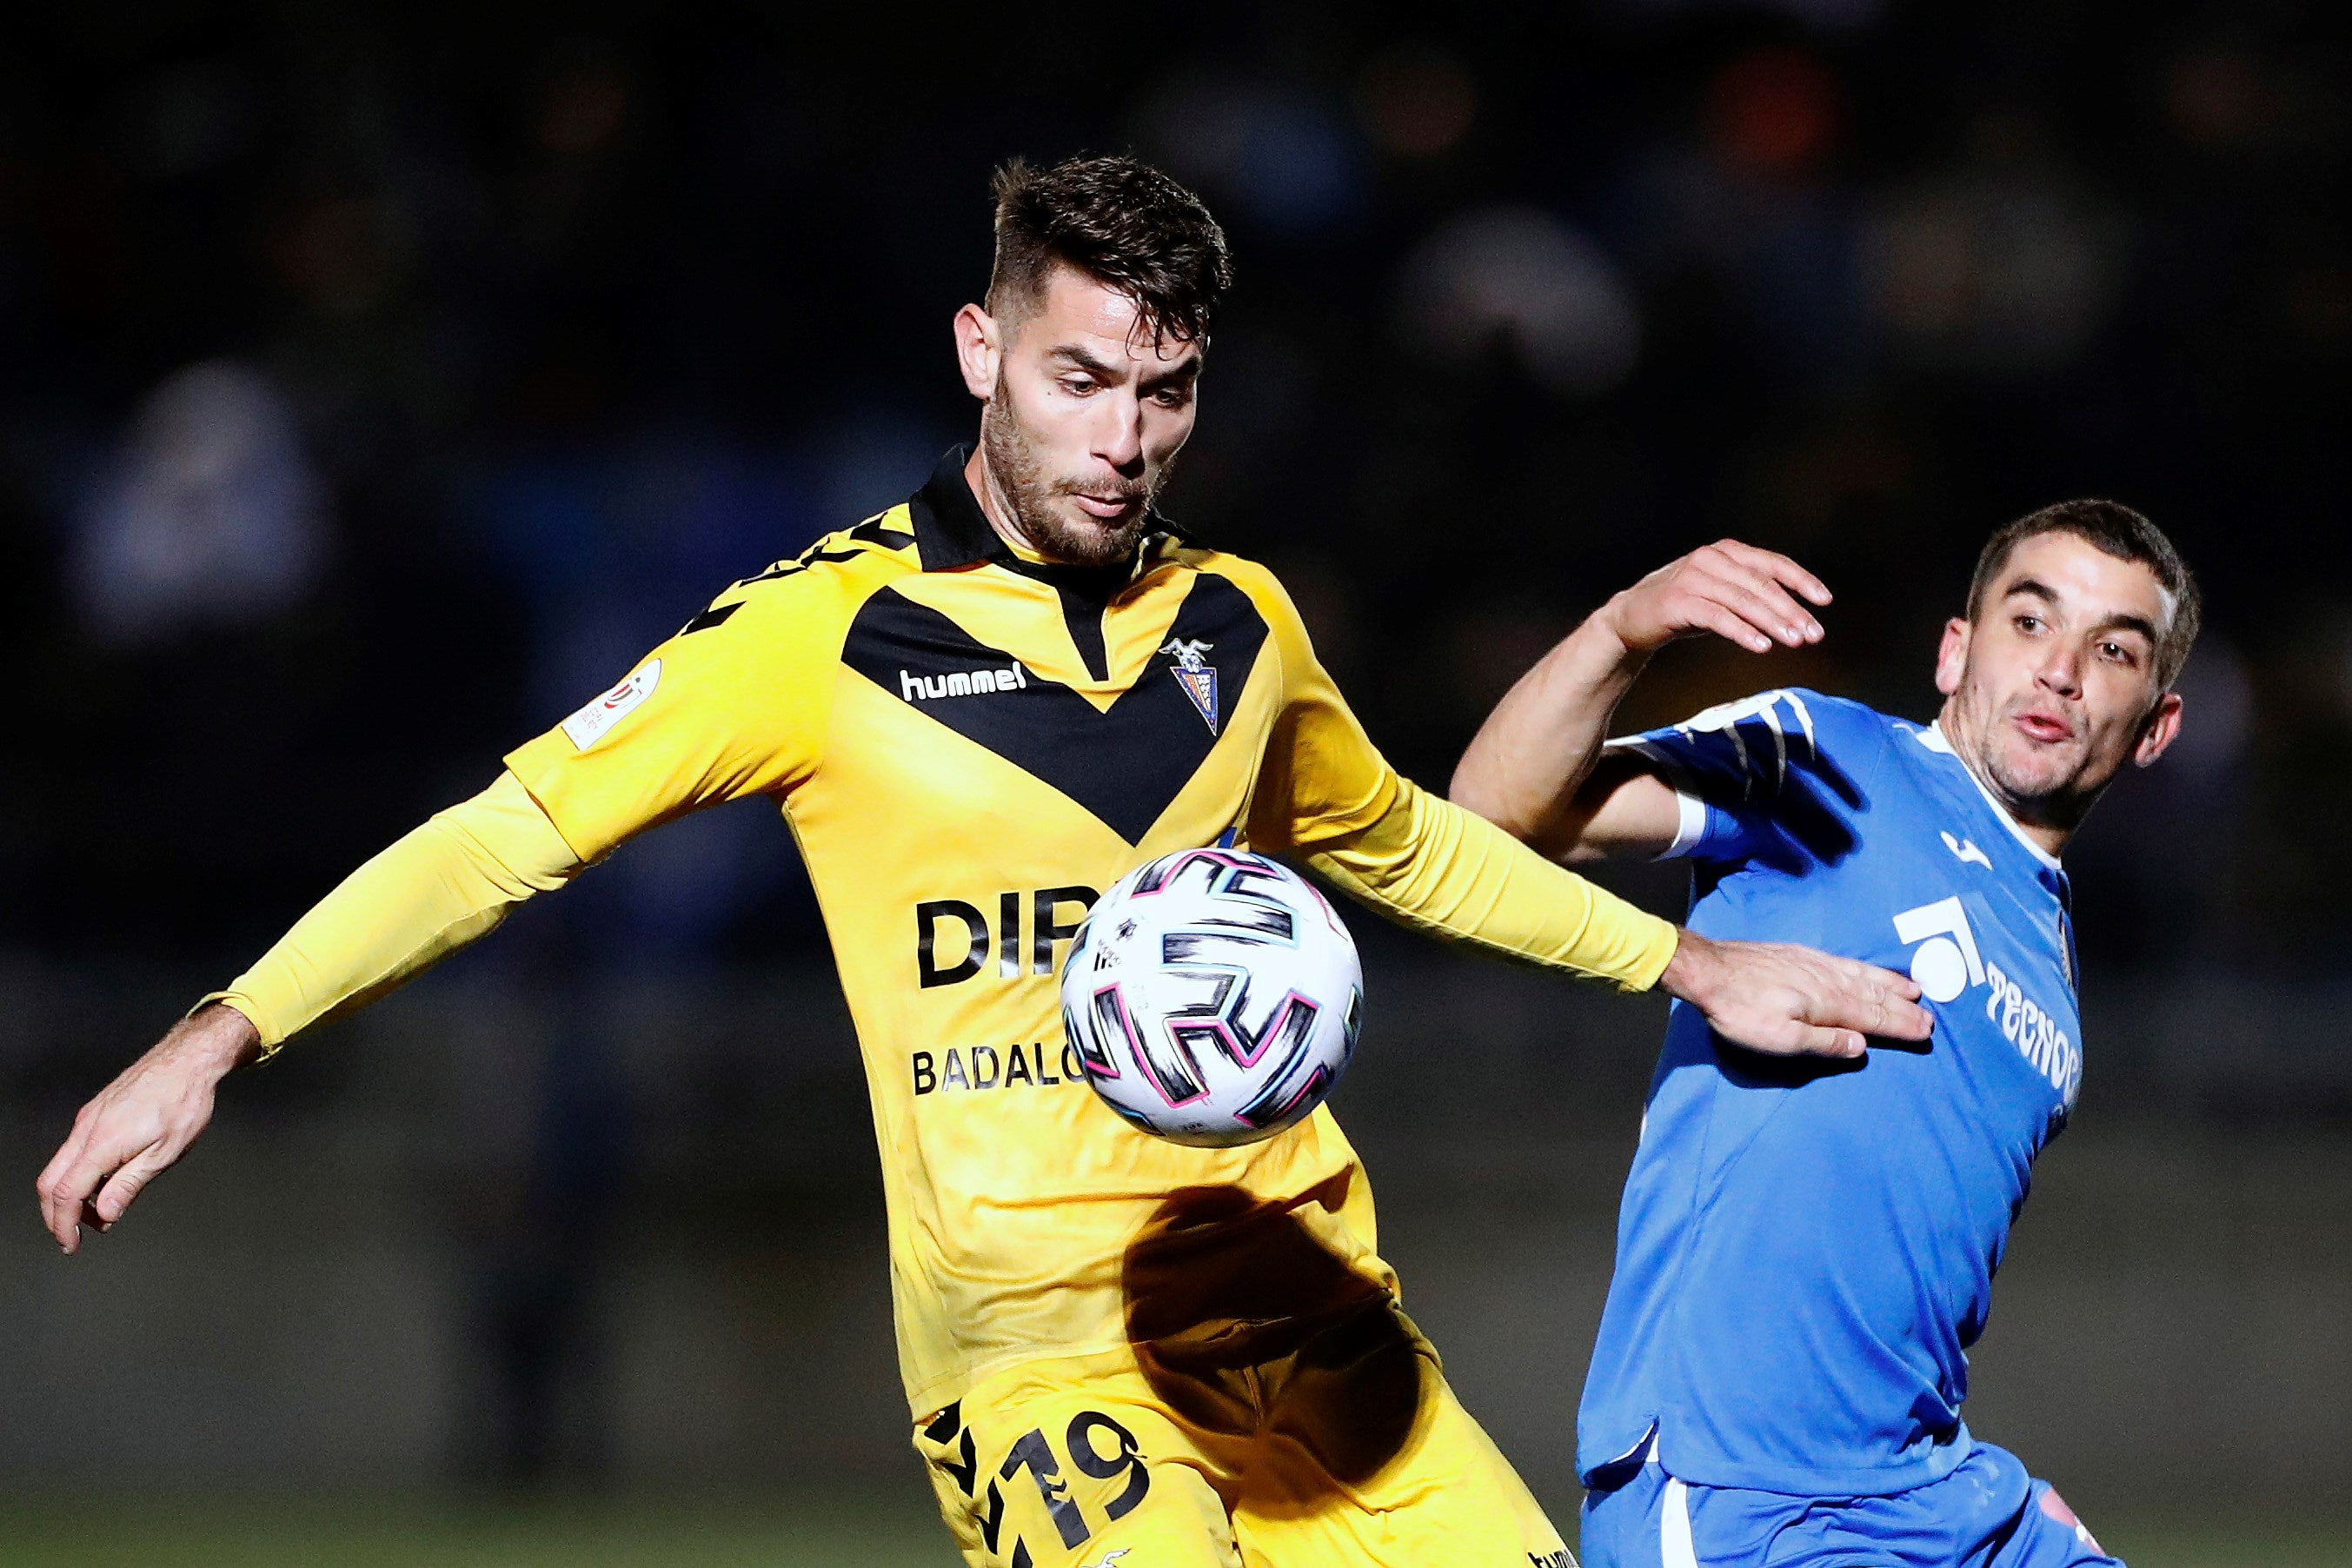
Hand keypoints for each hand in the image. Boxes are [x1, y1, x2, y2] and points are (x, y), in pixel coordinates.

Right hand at [35, 1003, 258, 1253]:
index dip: (63, 1225)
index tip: (70, 1246)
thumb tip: (104, 1215)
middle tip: (74, 1236)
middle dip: (56, 1215)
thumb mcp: (165, 1152)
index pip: (66, 1194)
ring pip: (60, 1165)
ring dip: (71, 1195)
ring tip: (100, 1213)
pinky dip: (79, 1174)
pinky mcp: (95, 1112)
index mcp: (102, 1143)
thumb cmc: (184, 1101)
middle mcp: (86, 1129)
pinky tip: (104, 1183)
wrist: (189, 1059)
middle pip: (50, 1181)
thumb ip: (129, 1185)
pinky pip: (74, 1150)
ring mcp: (88, 1119)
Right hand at [1600, 540, 1831, 656]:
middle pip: (1762, 585)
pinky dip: (1743, 632)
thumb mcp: (1721, 594)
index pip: (1773, 564)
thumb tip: (1797, 614)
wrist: (1631, 618)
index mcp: (1726, 551)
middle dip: (1791, 610)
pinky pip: (1718, 617)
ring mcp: (1693, 577)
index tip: (1825, 601)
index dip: (1802, 581)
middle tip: (1814, 634)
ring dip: (1773, 622)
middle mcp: (1711, 558)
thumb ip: (1752, 594)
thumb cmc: (1684, 607)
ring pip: (1743, 600)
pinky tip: (1761, 646)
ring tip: (1794, 642)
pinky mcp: (1678, 601)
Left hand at [1659, 930, 1931, 1057]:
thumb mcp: (1779, 1038)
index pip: (1873, 1017)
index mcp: (1827, 1003)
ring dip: (1889, 984)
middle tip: (1930, 1015)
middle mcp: (1828, 979)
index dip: (1901, 1025)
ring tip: (1912, 989)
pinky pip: (1845, 962)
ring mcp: (1814, 963)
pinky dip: (1864, 968)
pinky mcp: (1800, 955)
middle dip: (1903, 1006)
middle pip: (1874, 995)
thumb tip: (1862, 1044)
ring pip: (1862, 975)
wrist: (1709, 969)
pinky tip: (1866, 970)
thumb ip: (1823, 1042)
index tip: (1927, 1031)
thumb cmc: (1740, 1011)